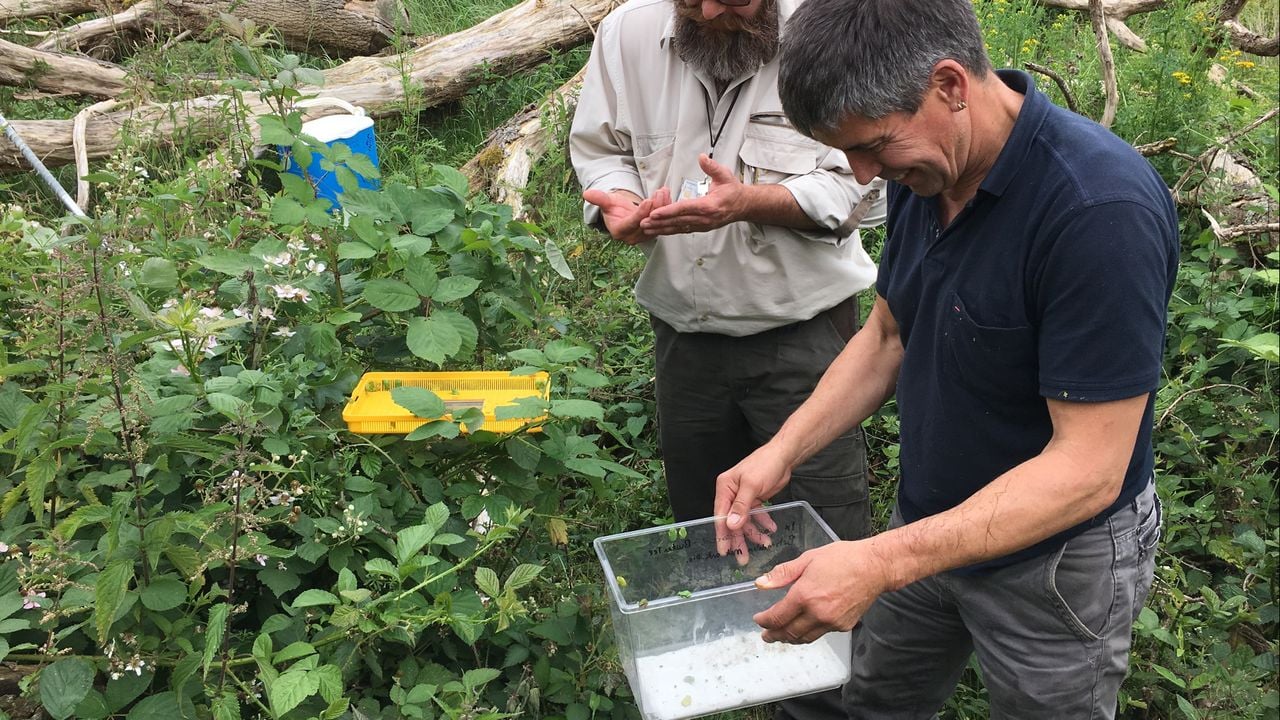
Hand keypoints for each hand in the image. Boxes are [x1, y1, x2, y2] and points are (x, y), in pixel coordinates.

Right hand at [582, 188, 667, 245]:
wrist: (622, 213)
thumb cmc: (613, 208)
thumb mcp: (606, 202)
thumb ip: (599, 199)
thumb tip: (586, 194)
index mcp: (620, 232)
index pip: (632, 223)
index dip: (640, 214)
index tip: (648, 201)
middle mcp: (633, 236)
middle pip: (647, 223)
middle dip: (655, 208)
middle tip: (659, 193)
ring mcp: (645, 235)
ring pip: (656, 221)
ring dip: (662, 205)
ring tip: (663, 191)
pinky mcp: (654, 230)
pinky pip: (661, 219)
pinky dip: (665, 206)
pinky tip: (666, 194)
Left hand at [640, 154, 744, 235]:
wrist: (743, 206)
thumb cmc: (733, 191)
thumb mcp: (724, 175)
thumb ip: (712, 167)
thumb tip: (702, 158)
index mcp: (708, 206)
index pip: (684, 208)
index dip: (668, 211)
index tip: (655, 213)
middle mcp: (704, 218)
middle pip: (677, 221)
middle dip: (659, 222)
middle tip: (643, 222)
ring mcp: (702, 225)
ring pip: (678, 228)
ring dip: (661, 229)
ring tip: (646, 229)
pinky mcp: (700, 227)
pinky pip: (682, 230)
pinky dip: (669, 230)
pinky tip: (659, 230)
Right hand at [714, 444, 791, 560]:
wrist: (783, 457)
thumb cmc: (765, 464)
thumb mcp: (752, 485)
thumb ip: (741, 506)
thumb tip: (731, 525)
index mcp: (725, 488)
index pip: (721, 515)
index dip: (722, 534)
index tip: (724, 550)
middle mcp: (731, 494)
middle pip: (732, 521)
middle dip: (738, 539)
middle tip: (742, 557)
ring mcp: (743, 497)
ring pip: (745, 521)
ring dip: (754, 532)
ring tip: (765, 542)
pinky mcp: (755, 499)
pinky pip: (756, 516)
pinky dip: (762, 522)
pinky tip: (771, 529)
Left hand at [752, 539, 893, 643]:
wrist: (875, 567)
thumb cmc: (843, 558)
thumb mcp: (808, 559)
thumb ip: (782, 574)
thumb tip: (761, 584)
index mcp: (804, 595)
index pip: (777, 616)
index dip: (764, 621)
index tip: (758, 619)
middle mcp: (817, 613)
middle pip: (789, 632)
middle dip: (774, 635)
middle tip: (766, 635)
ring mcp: (831, 622)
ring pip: (804, 638)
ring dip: (790, 639)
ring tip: (781, 636)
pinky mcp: (844, 626)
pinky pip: (821, 633)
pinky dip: (809, 633)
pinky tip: (804, 628)